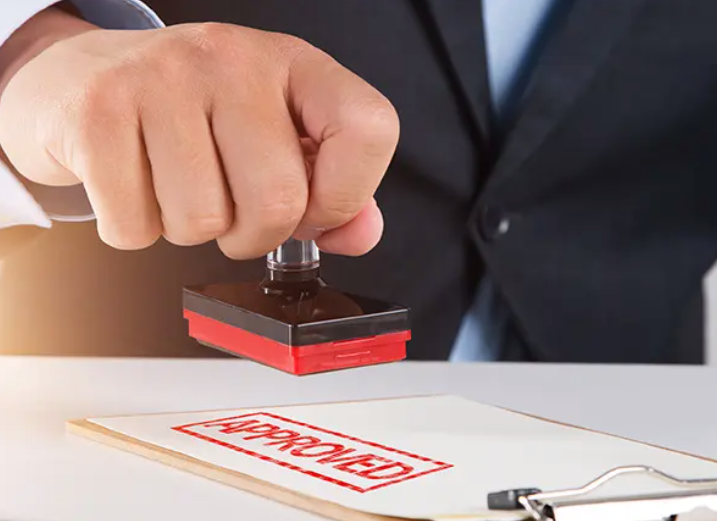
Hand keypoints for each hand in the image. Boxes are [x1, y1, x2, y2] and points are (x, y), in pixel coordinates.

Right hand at [0, 7, 397, 258]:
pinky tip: (136, 186)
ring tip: (177, 187)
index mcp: (293, 63)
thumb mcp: (276, 135)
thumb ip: (332, 187)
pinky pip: (136, 227)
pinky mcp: (98, 112)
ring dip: (191, 231)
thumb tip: (358, 233)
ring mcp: (162, 78)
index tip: (315, 207)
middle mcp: (233, 59)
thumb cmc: (193, 115)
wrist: (83, 76)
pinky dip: (136, 229)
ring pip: (203, 223)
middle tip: (232, 213)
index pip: (368, 128)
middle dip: (254, 236)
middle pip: (278, 201)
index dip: (347, 195)